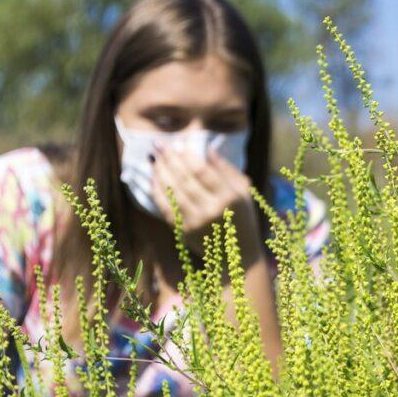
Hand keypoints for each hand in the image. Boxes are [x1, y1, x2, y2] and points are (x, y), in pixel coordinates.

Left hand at [150, 144, 263, 263]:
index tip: (179, 142)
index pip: (202, 171)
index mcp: (229, 197)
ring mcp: (196, 222)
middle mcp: (212, 209)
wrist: (238, 255)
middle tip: (158, 144)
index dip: (188, 155)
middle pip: (184, 179)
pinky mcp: (184, 231)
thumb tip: (207, 148)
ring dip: (160, 172)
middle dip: (169, 159)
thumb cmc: (242, 217)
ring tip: (154, 157)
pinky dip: (157, 191)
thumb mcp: (243, 191)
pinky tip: (154, 178)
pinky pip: (166, 208)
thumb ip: (226, 169)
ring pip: (172, 192)